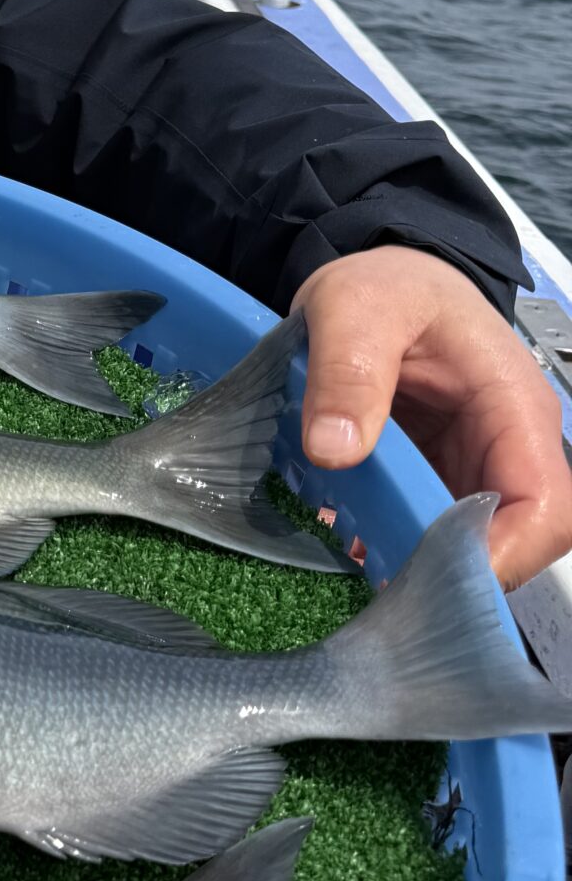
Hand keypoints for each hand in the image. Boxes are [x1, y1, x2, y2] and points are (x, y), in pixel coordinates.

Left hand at [293, 245, 571, 587]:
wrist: (375, 281)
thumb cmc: (386, 286)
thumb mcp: (355, 308)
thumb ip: (347, 371)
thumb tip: (334, 449)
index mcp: (513, 407)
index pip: (546, 504)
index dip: (503, 553)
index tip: (432, 577)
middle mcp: (506, 447)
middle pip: (514, 540)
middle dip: (453, 575)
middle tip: (380, 600)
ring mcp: (472, 467)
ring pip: (469, 545)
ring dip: (416, 569)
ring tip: (354, 587)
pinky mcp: (435, 479)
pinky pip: (426, 530)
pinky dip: (390, 549)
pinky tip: (341, 558)